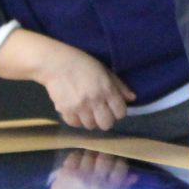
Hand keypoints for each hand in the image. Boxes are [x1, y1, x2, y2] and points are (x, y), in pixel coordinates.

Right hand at [0, 31, 135, 131]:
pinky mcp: (65, 110)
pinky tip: (76, 112)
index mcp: (107, 90)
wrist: (55, 63)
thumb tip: (132, 99)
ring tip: (87, 111)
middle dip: (106, 120)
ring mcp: (79, 107)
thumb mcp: (105, 71)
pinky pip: (75, 124)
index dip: (119, 112)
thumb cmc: (83, 64)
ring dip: (90, 120)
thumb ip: (119, 86)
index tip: (114, 108)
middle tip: (101, 113)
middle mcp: (95, 101)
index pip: (120, 113)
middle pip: (106, 124)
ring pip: (90, 126)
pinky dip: (76, 120)